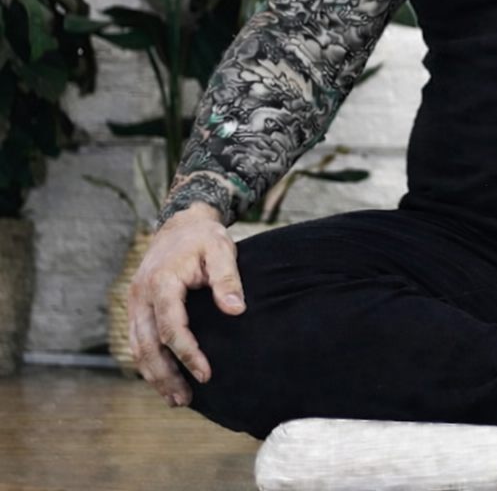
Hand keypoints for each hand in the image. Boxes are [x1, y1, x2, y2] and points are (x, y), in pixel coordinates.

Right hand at [127, 203, 244, 407]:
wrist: (181, 223)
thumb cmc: (204, 238)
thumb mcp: (222, 250)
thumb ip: (227, 280)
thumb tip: (236, 310)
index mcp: (162, 282)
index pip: (171, 327)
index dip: (187, 353)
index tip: (206, 373)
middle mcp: (141, 295)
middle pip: (147, 345)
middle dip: (166, 376)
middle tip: (187, 399)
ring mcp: (134, 302)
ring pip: (138, 347)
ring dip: (154, 375)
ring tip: (176, 398)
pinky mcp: (136, 307)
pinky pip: (137, 340)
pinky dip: (148, 362)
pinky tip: (163, 378)